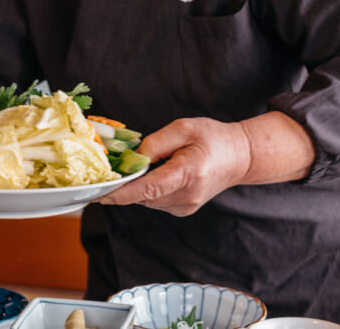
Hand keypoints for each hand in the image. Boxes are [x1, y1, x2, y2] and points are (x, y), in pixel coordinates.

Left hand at [98, 117, 251, 216]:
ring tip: (151, 164)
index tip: (99, 193)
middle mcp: (187, 196)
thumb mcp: (184, 128)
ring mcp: (186, 207)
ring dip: (139, 185)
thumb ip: (155, 143)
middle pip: (143, 195)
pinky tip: (159, 173)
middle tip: (116, 165)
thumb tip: (132, 160)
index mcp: (188, 174)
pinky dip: (149, 189)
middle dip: (126, 183)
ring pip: (146, 200)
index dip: (120, 193)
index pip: (148, 189)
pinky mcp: (183, 210)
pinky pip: (154, 201)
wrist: (240, 158)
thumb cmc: (213, 138)